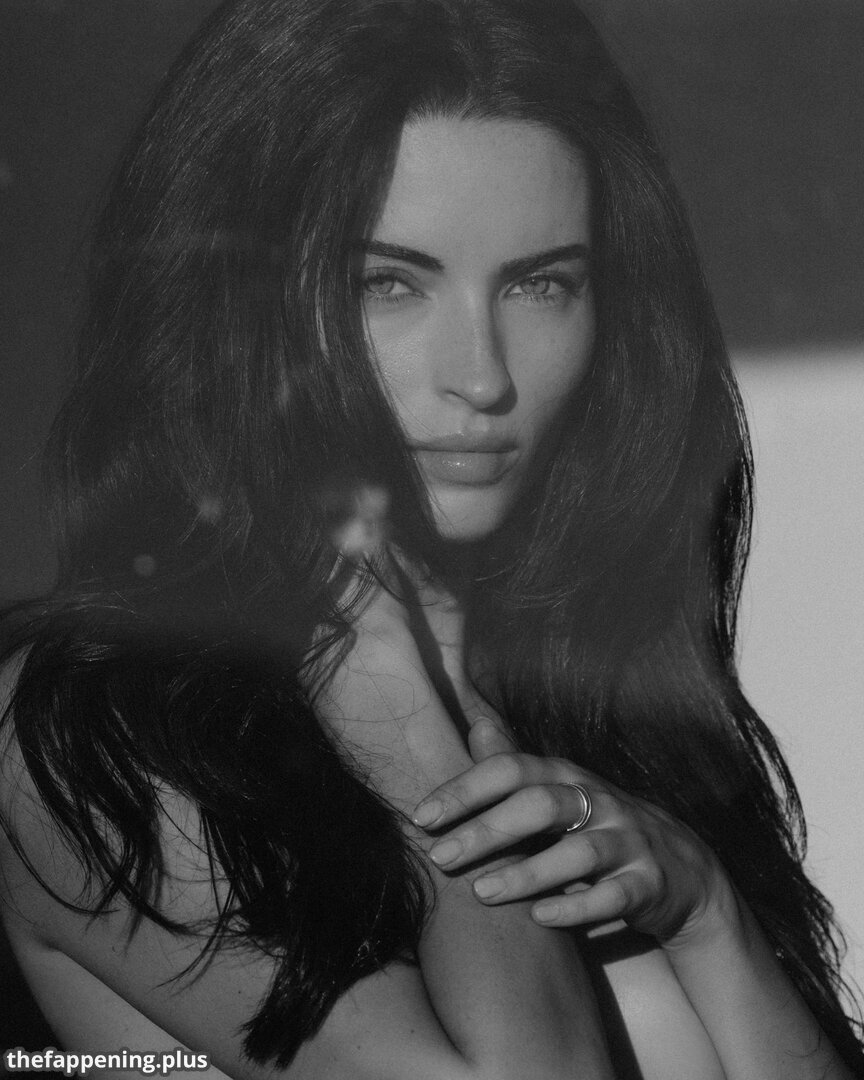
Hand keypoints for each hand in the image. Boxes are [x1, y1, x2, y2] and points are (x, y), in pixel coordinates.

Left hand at [411, 718, 735, 947]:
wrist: (681, 870)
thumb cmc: (598, 828)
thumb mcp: (559, 791)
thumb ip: (514, 767)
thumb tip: (476, 724)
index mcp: (566, 776)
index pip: (511, 770)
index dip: (465, 789)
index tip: (422, 817)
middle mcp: (598, 801)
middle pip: (539, 805)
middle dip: (486, 830)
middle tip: (441, 858)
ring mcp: (627, 842)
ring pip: (577, 853)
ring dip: (527, 872)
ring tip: (482, 892)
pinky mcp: (648, 884)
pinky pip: (612, 897)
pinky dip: (576, 906)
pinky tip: (540, 918)